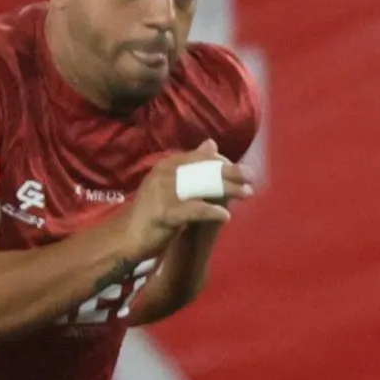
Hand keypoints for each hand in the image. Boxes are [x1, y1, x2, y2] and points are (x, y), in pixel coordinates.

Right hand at [122, 141, 250, 256]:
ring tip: (246, 193)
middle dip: (230, 172)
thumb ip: (192, 166)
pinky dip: (211, 211)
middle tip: (251, 176)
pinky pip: (193, 210)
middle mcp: (164, 175)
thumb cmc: (154, 211)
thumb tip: (211, 143)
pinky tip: (226, 216)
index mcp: (167, 165)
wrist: (128, 237)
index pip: (200, 157)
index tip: (240, 171)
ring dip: (227, 189)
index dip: (222, 162)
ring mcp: (162, 193)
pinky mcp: (164, 214)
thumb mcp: (174, 185)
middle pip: (203, 169)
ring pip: (201, 186)